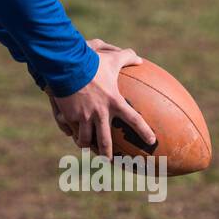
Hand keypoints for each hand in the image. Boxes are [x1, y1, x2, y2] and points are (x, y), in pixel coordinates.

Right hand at [50, 39, 156, 157]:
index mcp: (114, 101)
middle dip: (108, 154)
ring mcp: (83, 116)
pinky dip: (72, 133)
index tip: (152, 141)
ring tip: (87, 149)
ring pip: (85, 140)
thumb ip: (126, 57)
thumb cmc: (90, 61)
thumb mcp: (111, 59)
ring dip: (87, 146)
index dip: (144, 131)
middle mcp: (100, 113)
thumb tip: (140, 59)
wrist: (66, 65)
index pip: (134, 119)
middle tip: (110, 161)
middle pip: (105, 141)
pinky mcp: (69, 115)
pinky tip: (72, 135)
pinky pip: (71, 130)